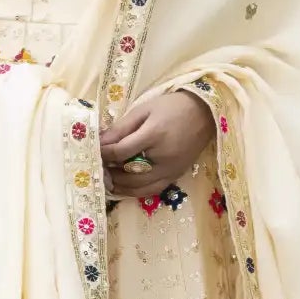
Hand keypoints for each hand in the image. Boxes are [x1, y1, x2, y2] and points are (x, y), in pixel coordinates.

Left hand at [100, 90, 215, 198]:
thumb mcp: (144, 110)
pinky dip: (136, 191)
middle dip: (110, 172)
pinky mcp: (176, 175)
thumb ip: (122, 127)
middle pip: (129, 173)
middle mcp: (163, 156)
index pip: (121, 151)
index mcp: (154, 135)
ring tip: (108, 179)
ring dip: (120, 186)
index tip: (94, 151)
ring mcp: (171, 169)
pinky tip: (125, 186)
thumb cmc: (172, 107)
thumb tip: (100, 141)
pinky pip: (153, 190)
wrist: (205, 113)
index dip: (104, 153)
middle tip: (97, 168)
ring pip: (139, 187)